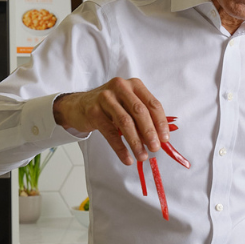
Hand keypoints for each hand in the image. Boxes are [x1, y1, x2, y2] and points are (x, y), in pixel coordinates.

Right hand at [53, 77, 168, 164]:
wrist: (79, 105)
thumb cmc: (110, 107)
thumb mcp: (128, 106)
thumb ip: (144, 118)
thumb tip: (160, 139)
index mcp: (134, 85)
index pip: (152, 104)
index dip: (160, 123)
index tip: (165, 139)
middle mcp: (121, 87)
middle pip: (140, 112)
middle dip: (150, 132)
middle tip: (155, 148)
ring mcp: (105, 97)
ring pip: (125, 122)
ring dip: (136, 142)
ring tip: (142, 156)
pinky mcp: (94, 111)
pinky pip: (110, 132)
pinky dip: (120, 148)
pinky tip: (127, 158)